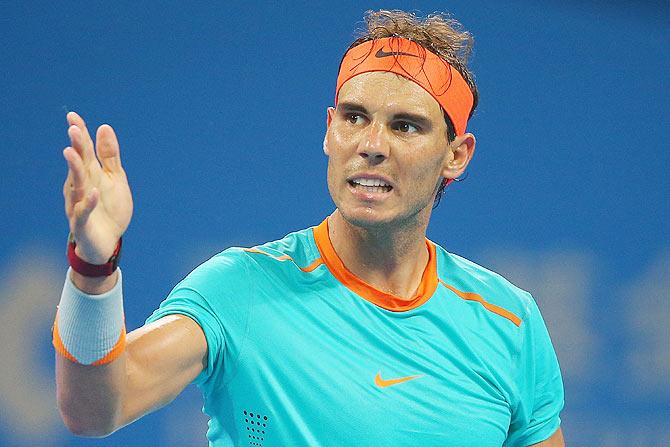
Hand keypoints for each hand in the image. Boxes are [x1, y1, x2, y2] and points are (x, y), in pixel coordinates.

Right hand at [63, 112, 132, 264]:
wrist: (108, 242)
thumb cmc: (109, 208)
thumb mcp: (115, 179)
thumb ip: (110, 156)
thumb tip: (104, 127)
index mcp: (89, 174)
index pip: (83, 151)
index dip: (79, 134)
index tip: (73, 116)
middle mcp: (80, 186)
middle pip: (78, 164)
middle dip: (76, 147)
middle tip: (73, 129)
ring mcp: (79, 204)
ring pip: (76, 185)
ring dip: (74, 169)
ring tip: (72, 153)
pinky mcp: (83, 222)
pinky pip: (83, 211)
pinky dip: (88, 202)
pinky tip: (93, 191)